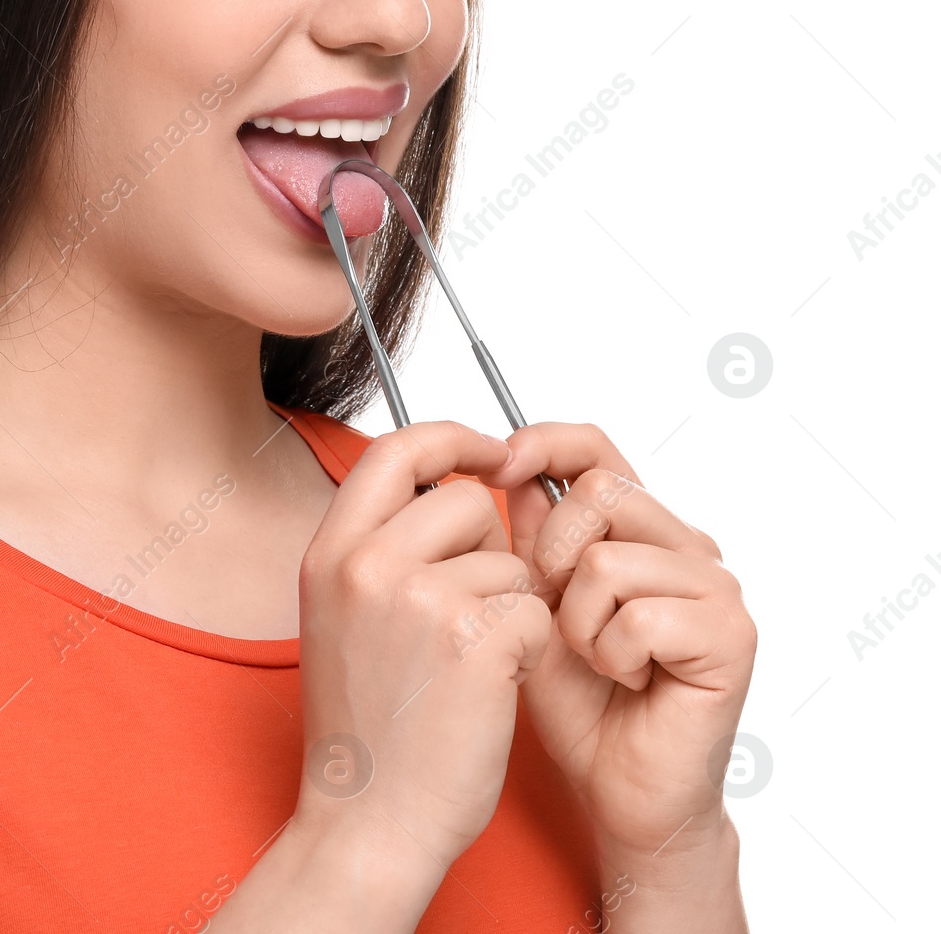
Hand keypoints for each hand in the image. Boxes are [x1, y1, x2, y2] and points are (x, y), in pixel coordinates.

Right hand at [280, 423, 550, 920]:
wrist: (368, 819)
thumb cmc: (367, 727)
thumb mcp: (341, 615)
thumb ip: (378, 546)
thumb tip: (442, 487)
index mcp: (330, 552)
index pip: (395, 449)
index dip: (451, 440)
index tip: (488, 453)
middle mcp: (367, 564)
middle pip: (465, 499)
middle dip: (489, 546)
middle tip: (471, 609)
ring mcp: (420, 599)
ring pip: (509, 559)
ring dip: (509, 605)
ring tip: (470, 664)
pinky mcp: (475, 641)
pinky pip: (533, 610)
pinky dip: (528, 648)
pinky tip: (491, 688)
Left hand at [480, 425, 756, 875]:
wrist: (617, 787)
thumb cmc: (578, 700)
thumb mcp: (532, 600)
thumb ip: (528, 533)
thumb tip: (513, 462)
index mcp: (640, 529)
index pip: (596, 448)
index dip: (545, 442)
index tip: (500, 460)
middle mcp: (687, 546)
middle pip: (600, 493)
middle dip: (554, 557)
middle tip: (561, 615)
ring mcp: (715, 587)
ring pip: (610, 561)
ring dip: (580, 622)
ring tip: (597, 657)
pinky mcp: (730, 634)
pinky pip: (639, 616)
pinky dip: (612, 655)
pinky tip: (627, 680)